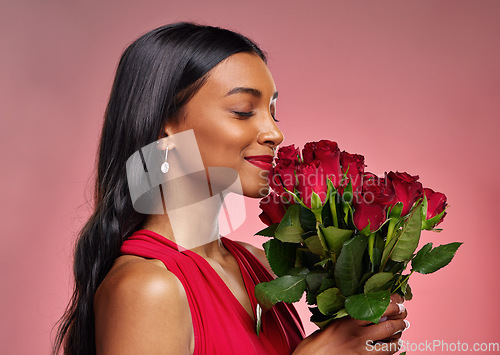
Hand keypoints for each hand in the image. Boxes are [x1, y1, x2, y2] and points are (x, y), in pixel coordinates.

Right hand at [293, 294, 408, 354]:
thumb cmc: (318, 342)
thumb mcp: (332, 324)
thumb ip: (350, 318)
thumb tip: (371, 312)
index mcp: (348, 321)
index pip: (378, 308)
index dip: (393, 303)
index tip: (398, 300)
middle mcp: (358, 336)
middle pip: (389, 325)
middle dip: (401, 318)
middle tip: (403, 315)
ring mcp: (363, 352)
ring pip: (392, 343)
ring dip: (399, 336)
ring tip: (400, 331)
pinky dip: (393, 349)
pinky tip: (392, 345)